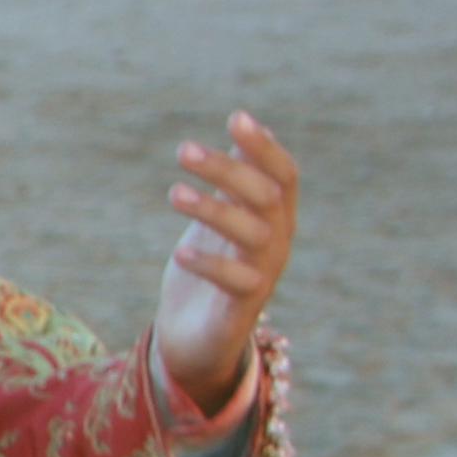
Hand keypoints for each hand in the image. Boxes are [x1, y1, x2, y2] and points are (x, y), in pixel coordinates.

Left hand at [148, 111, 300, 415]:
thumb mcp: (223, 215)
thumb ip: (237, 179)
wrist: (198, 338)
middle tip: (183, 150)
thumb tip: (249, 127)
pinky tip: (181, 252)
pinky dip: (211, 265)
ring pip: (253, 235)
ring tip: (174, 193)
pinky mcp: (243, 307)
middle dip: (227, 171)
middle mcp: (277, 242)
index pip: (283, 175)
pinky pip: (237, 283)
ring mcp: (264, 275)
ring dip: (214, 210)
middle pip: (265, 197)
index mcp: (274, 217)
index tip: (236, 118)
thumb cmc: (211, 267)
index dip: (264, 147)